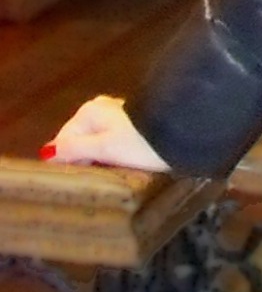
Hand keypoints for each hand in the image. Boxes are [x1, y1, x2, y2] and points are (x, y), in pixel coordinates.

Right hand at [45, 96, 169, 172]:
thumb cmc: (141, 143)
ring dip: (102, 161)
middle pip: (81, 142)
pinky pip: (114, 144)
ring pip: (98, 144)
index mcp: (88, 112)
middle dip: (86, 162)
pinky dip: (115, 156)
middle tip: (96, 182)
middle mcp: (100, 109)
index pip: (64, 141)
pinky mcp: (134, 125)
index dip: (67, 164)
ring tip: (112, 177)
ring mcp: (118, 115)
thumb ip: (75, 150)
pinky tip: (125, 167)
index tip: (78, 182)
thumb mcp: (105, 149)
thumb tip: (48, 152)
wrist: (183, 133)